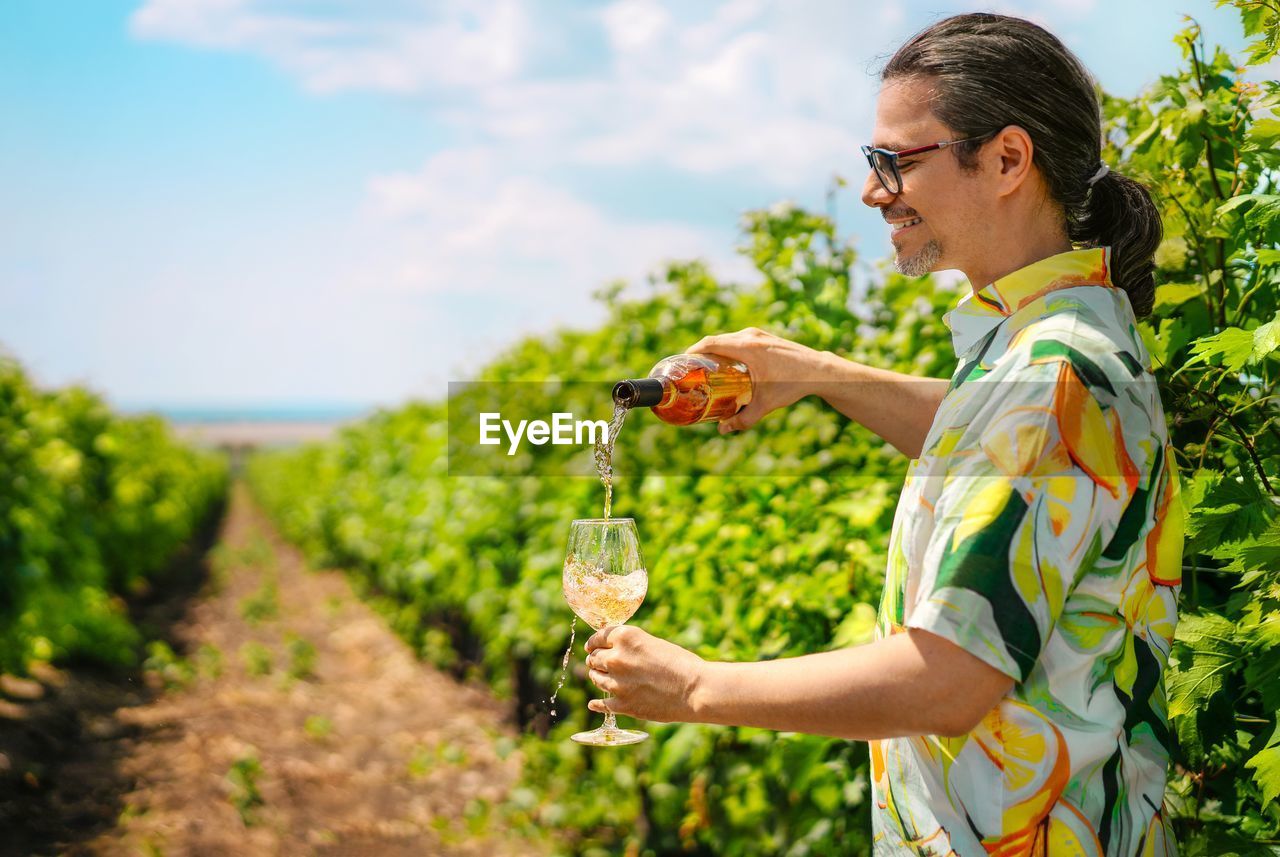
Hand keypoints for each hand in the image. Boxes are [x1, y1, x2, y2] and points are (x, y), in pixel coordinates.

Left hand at [583, 625, 706, 722]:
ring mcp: (617, 683)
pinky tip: (594, 704)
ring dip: (598, 677)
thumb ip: (630, 646)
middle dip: (596, 659)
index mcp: (625, 637)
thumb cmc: (681, 663)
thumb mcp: (653, 643)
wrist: (695, 689)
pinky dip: (597, 704)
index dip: (594, 642)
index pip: (598, 637)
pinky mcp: (623, 704)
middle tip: (597, 662)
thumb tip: (613, 651)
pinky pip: (601, 704)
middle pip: (594, 658)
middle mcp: (616, 658)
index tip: (592, 646)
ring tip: (601, 678)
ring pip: (595, 678)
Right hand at [686, 328, 823, 432]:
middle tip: (691, 368)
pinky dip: (729, 347)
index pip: (711, 343)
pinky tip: (728, 362)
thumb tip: (723, 430)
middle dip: (702, 352)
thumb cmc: (792, 385)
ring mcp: (759, 334)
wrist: (819, 371)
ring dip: (716, 349)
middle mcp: (751, 336)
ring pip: (729, 338)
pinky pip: (740, 338)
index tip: (682, 362)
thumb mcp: (766, 404)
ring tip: (707, 366)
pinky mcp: (766, 337)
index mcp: (747, 348)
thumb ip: (744, 419)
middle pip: (717, 340)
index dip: (693, 351)